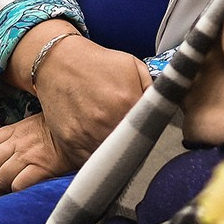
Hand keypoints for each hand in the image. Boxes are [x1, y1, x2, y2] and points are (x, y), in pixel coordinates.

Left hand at [0, 114, 72, 195]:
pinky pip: (18, 185)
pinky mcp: (41, 167)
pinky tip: (16, 196)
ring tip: (2, 197)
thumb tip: (2, 154)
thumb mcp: (35, 124)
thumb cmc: (61, 128)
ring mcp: (28, 155)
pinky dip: (13, 193)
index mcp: (13, 131)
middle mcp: (16, 143)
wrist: (84, 128)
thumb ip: (17, 136)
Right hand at [28, 37, 150, 163]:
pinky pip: (87, 161)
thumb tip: (165, 109)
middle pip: (128, 149)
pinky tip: (96, 144)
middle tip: (130, 142)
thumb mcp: (133, 65)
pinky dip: (94, 157)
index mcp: (127, 101)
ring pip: (108, 159)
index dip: (148, 135)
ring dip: (113, 156)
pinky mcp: (69, 141)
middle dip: (131, 146)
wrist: (58, 61)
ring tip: (113, 144)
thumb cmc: (97, 63)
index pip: (147, 132)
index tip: (145, 135)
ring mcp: (86, 134)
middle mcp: (106, 121)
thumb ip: (152, 89)